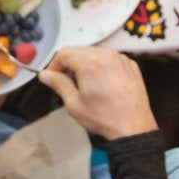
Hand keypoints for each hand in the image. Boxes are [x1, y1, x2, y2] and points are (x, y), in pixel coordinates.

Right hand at [41, 47, 157, 139]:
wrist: (133, 126)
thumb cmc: (103, 117)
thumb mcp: (74, 104)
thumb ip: (58, 84)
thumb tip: (45, 75)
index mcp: (89, 62)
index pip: (64, 53)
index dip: (54, 65)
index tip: (52, 77)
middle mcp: (106, 55)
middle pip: (80, 51)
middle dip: (70, 64)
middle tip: (66, 82)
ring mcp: (120, 58)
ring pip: (96, 54)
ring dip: (86, 64)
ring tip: (85, 85)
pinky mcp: (131, 65)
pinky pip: (111, 60)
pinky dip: (103, 67)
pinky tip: (103, 84)